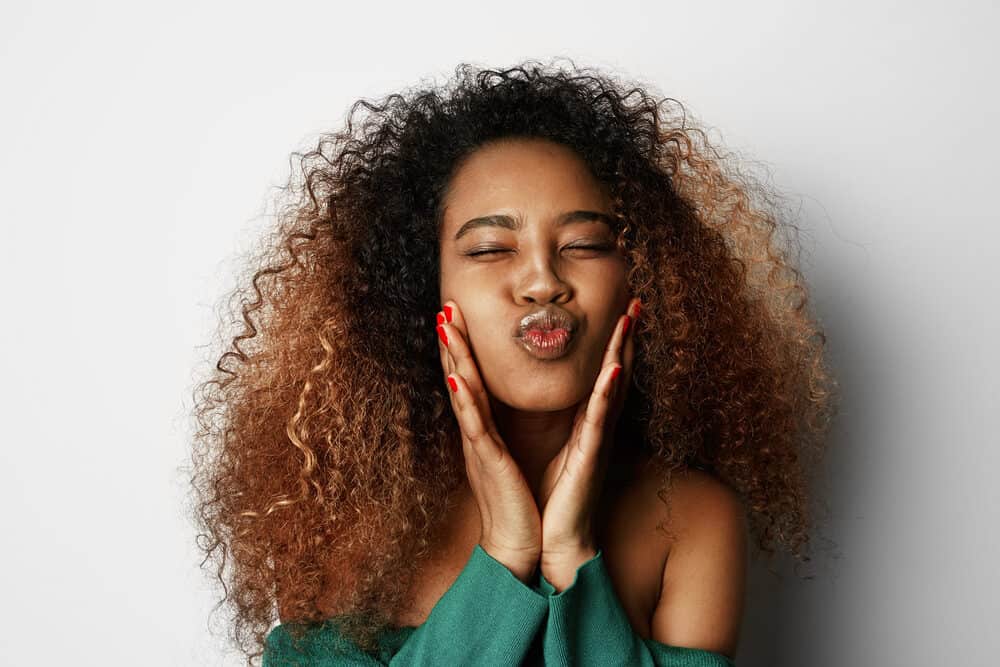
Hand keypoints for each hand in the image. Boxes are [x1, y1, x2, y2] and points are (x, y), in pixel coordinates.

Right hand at [436, 300, 541, 582]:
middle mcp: (477, 430)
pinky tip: (459, 380)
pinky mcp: (488, 461)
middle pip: (460, 375)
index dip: (462, 345)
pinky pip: (476, 427)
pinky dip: (466, 402)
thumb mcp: (514, 451)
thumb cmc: (519, 499)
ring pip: (462, 391)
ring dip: (452, 357)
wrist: (519, 543)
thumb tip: (507, 400)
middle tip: (444, 305)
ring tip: (444, 325)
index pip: (471, 377)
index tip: (456, 312)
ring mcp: (478, 444)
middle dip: (451, 340)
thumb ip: (507, 425)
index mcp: (486, 427)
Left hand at [538, 297, 640, 567]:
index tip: (618, 305)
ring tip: (631, 318)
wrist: (549, 539)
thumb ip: (550, 420)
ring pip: (612, 386)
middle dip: (624, 334)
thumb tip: (541, 393)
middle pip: (614, 370)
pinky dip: (606, 393)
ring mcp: (596, 439)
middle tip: (635, 298)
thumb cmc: (548, 495)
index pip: (598, 371)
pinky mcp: (590, 457)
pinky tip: (615, 370)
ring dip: (622, 351)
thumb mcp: (546, 447)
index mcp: (582, 422)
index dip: (610, 340)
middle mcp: (595, 426)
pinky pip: (599, 419)